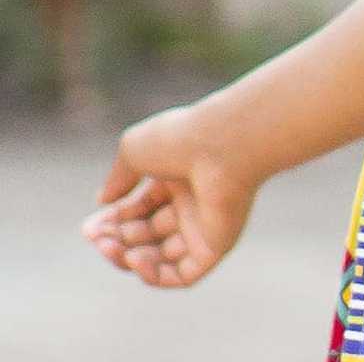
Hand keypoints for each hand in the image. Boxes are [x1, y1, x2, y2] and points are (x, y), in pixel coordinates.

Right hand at [78, 101, 261, 286]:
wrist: (222, 143)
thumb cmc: (181, 139)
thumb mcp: (135, 150)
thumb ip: (118, 178)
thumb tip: (103, 202)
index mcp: (179, 177)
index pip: (140, 210)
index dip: (113, 222)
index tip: (89, 228)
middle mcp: (195, 202)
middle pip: (147, 235)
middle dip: (116, 240)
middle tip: (98, 239)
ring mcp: (206, 226)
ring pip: (160, 258)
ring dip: (129, 259)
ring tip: (112, 248)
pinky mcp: (218, 246)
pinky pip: (183, 275)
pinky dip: (154, 275)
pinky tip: (135, 259)